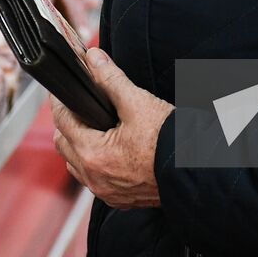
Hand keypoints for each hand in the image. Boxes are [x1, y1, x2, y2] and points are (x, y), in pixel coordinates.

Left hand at [51, 48, 173, 209]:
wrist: (196, 169)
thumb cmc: (169, 140)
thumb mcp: (138, 102)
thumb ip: (110, 79)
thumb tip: (93, 58)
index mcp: (93, 154)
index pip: (62, 121)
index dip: (61, 101)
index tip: (62, 90)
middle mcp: (95, 178)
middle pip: (65, 144)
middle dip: (68, 123)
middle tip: (79, 104)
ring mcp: (106, 191)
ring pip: (77, 165)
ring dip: (79, 145)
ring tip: (93, 125)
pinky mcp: (120, 198)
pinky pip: (95, 179)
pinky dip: (94, 163)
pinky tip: (108, 149)